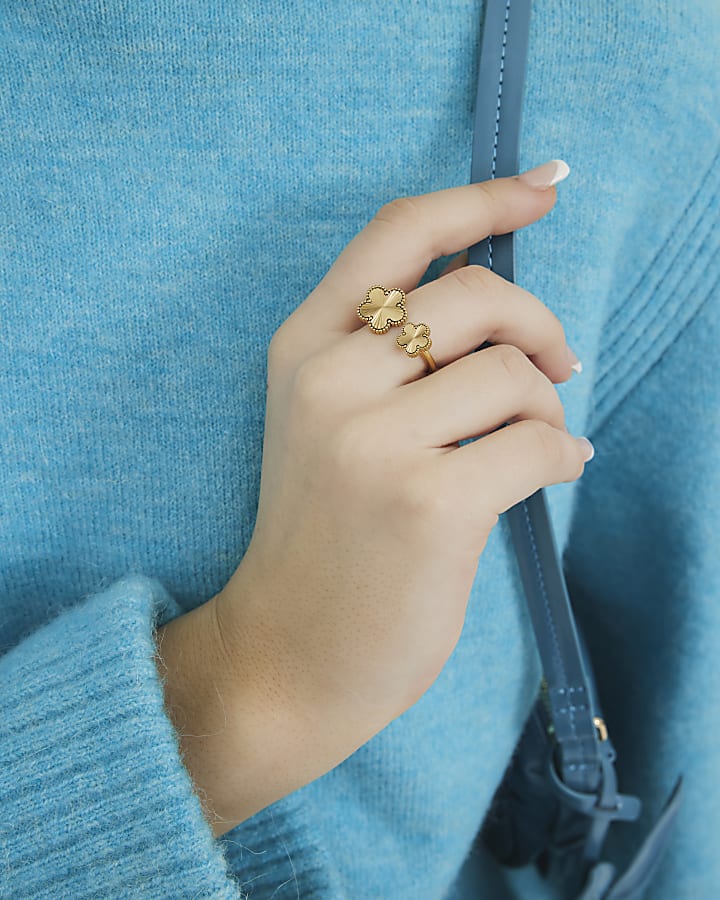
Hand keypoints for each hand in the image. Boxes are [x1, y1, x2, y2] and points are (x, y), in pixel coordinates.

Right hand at [214, 164, 590, 795]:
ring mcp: (374, 442)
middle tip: (557, 364)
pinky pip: (537, 441)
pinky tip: (555, 470)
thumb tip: (505, 307)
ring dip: (546, 401)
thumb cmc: (325, 535)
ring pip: (512, 370)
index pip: (398, 234)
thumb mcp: (329, 422)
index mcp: (302, 348)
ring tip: (538, 437)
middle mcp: (329, 380)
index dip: (481, 197)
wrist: (290, 651)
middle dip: (538, 324)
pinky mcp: (427, 504)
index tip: (546, 184)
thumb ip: (393, 357)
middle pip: (476, 295)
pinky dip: (563, 452)